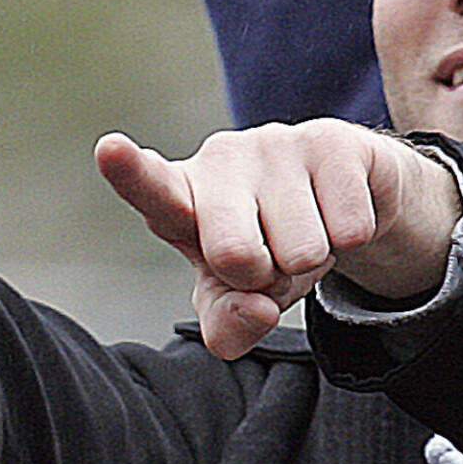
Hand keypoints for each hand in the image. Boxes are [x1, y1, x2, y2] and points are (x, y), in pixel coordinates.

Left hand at [96, 120, 462, 358]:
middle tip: (270, 258)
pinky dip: (351, 239)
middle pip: (236, 255)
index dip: (131, 172)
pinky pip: (349, 229)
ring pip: (303, 251)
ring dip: (311, 260)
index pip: (152, 188)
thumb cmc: (271, 246)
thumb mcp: (240, 295)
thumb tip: (257, 310)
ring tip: (305, 230)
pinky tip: (336, 213)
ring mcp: (275, 143)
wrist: (343, 198)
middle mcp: (220, 159)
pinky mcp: (331, 141)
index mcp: (182, 197)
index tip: (111, 150)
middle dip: (264, 278)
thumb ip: (228, 322)